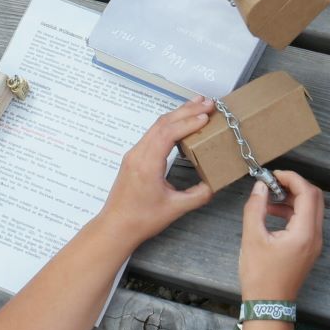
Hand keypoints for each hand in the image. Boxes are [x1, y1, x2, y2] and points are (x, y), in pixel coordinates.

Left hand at [95, 102, 216, 247]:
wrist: (115, 226)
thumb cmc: (141, 219)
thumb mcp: (175, 208)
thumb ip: (198, 195)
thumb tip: (214, 183)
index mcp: (147, 164)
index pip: (168, 133)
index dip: (188, 122)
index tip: (207, 116)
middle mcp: (138, 154)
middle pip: (163, 123)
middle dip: (186, 110)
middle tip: (208, 102)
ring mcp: (134, 154)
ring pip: (157, 126)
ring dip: (178, 114)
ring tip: (197, 104)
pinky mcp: (134, 157)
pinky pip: (152, 133)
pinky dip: (169, 124)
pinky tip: (181, 122)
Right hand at [238, 170, 323, 301]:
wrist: (268, 305)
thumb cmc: (260, 275)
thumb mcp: (252, 238)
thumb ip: (255, 208)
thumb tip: (259, 186)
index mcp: (305, 232)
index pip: (307, 193)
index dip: (291, 178)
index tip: (272, 175)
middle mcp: (315, 236)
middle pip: (315, 198)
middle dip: (294, 186)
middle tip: (273, 183)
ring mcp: (314, 244)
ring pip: (311, 209)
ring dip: (293, 198)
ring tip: (268, 199)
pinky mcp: (309, 249)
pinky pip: (306, 222)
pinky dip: (293, 212)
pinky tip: (272, 214)